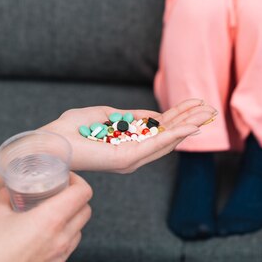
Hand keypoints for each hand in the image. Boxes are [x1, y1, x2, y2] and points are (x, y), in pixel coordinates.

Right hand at [0, 172, 91, 261]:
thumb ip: (4, 196)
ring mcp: (59, 256)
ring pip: (79, 231)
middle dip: (76, 198)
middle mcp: (60, 239)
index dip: (77, 181)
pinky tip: (43, 234)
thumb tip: (7, 189)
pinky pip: (67, 248)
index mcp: (50, 220)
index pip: (83, 193)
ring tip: (51, 213)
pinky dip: (62, 236)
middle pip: (86, 211)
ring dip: (71, 218)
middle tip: (59, 192)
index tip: (65, 178)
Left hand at [42, 99, 216, 173]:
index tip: (195, 103)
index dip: (178, 116)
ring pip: (166, 140)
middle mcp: (132, 154)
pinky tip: (189, 125)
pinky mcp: (126, 158)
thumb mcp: (105, 115)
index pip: (158, 130)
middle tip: (209, 108)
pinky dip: (174, 134)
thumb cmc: (71, 128)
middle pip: (168, 136)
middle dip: (189, 120)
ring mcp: (130, 158)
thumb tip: (153, 116)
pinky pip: (155, 144)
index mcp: (127, 143)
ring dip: (187, 125)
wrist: (51, 141)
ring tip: (206, 114)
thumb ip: (129, 116)